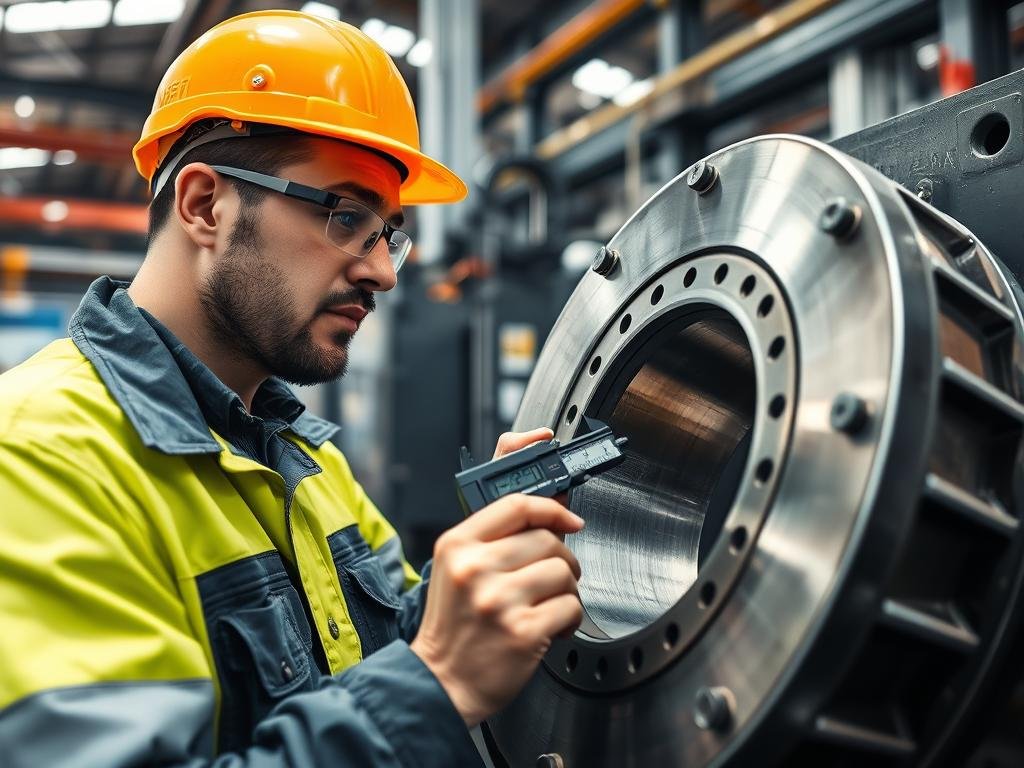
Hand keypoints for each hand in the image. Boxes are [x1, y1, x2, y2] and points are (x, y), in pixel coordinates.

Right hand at [411, 430, 583, 726]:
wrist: (441, 683)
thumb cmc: (454, 628)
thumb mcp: (456, 570)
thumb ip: (495, 541)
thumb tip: (552, 519)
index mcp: (457, 546)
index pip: (515, 507)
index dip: (551, 509)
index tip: (570, 520)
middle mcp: (475, 568)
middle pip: (546, 539)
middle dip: (561, 560)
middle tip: (553, 580)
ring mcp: (499, 600)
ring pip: (562, 571)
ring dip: (567, 590)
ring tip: (550, 605)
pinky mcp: (523, 631)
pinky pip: (570, 607)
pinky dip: (571, 618)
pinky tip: (554, 628)